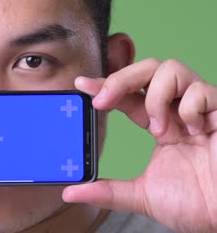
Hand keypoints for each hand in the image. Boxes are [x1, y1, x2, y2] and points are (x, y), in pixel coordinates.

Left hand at [63, 58, 216, 232]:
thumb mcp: (143, 196)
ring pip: (170, 69)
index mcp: (161, 125)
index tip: (81, 84)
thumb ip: (108, 192)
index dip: (105, 85)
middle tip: (103, 100)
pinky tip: (195, 132)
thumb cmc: (197, 205)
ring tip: (159, 129)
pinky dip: (190, 108)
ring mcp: (200, 109)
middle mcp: (178, 111)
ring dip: (155, 97)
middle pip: (146, 69)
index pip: (129, 95)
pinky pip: (201, 91)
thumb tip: (71, 193)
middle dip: (119, 78)